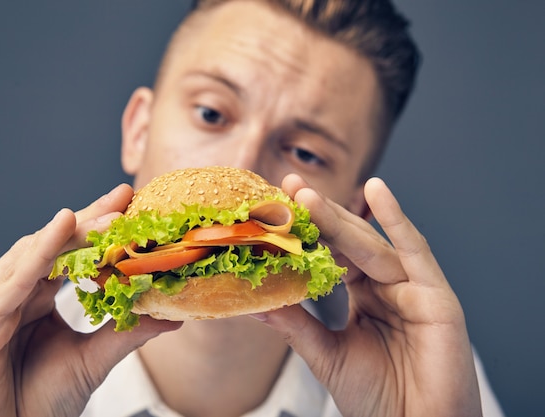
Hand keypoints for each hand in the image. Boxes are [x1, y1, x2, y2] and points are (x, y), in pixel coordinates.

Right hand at [0, 184, 180, 416]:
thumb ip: (127, 332)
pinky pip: (15, 278)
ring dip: (74, 232)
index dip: (96, 225)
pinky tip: (64, 225)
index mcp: (32, 296)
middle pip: (52, 243)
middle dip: (90, 219)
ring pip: (35, 254)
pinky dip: (41, 250)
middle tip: (124, 196)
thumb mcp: (93, 359)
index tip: (129, 203)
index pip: (68, 251)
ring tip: (111, 215)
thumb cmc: (36, 402)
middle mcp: (9, 290)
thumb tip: (171, 316)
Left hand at [260, 176, 481, 416]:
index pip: (333, 254)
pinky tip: (377, 190)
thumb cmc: (378, 399)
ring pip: (371, 245)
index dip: (308, 231)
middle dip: (320, 214)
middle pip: (350, 242)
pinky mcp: (436, 296)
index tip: (279, 206)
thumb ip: (297, 324)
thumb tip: (255, 304)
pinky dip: (397, 220)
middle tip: (289, 187)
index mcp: (365, 296)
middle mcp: (388, 286)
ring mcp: (413, 288)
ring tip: (307, 196)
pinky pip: (415, 252)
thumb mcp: (326, 353)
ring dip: (340, 218)